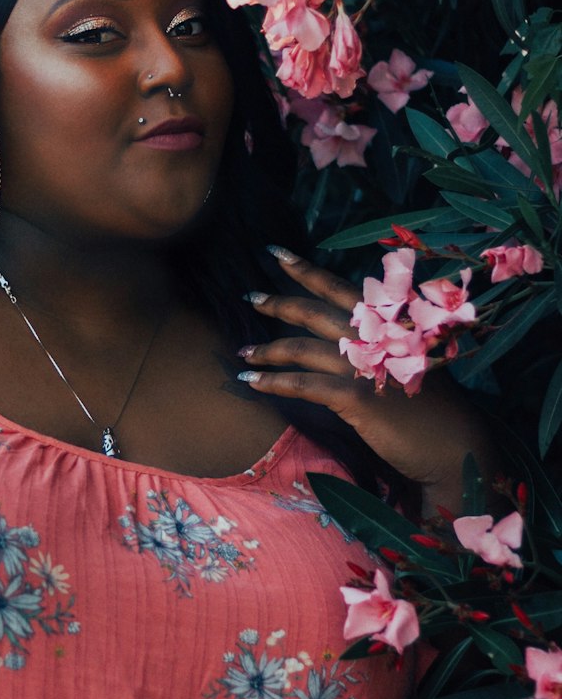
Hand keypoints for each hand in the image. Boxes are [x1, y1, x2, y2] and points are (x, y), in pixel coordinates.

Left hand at [236, 248, 494, 513]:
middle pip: (314, 311)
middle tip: (250, 298)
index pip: (340, 288)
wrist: (455, 445)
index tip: (276, 252)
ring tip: (242, 354)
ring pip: (302, 348)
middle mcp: (375, 335)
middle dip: (278, 303)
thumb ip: (377, 344)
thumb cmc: (431, 408)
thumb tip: (340, 337)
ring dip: (267, 350)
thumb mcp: (408, 361)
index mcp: (388, 322)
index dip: (306, 270)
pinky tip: (251, 382)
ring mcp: (365, 364)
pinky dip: (274, 382)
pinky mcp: (356, 397)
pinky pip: (303, 385)